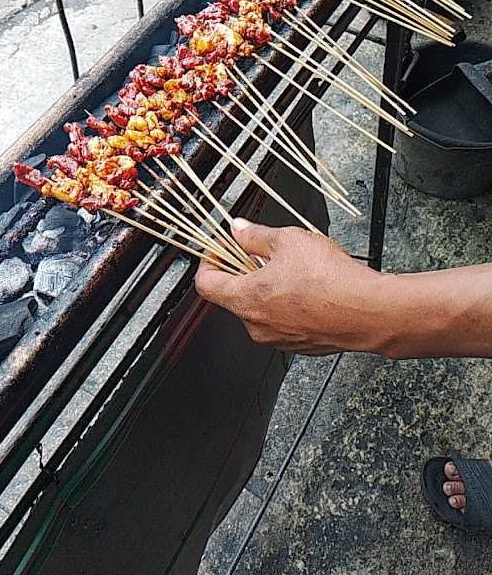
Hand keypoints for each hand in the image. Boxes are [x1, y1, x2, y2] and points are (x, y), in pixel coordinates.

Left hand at [195, 218, 388, 355]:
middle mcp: (257, 325)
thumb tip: (239, 230)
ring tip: (292, 268)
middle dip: (243, 272)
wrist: (368, 312)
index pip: (206, 285)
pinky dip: (288, 304)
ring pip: (261, 309)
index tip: (218, 251)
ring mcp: (278, 339)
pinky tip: (308, 287)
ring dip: (268, 288)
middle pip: (234, 296)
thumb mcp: (288, 240)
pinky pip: (283, 321)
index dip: (209, 262)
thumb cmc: (330, 280)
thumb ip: (256, 236)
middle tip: (260, 253)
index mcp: (246, 299)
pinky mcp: (300, 345)